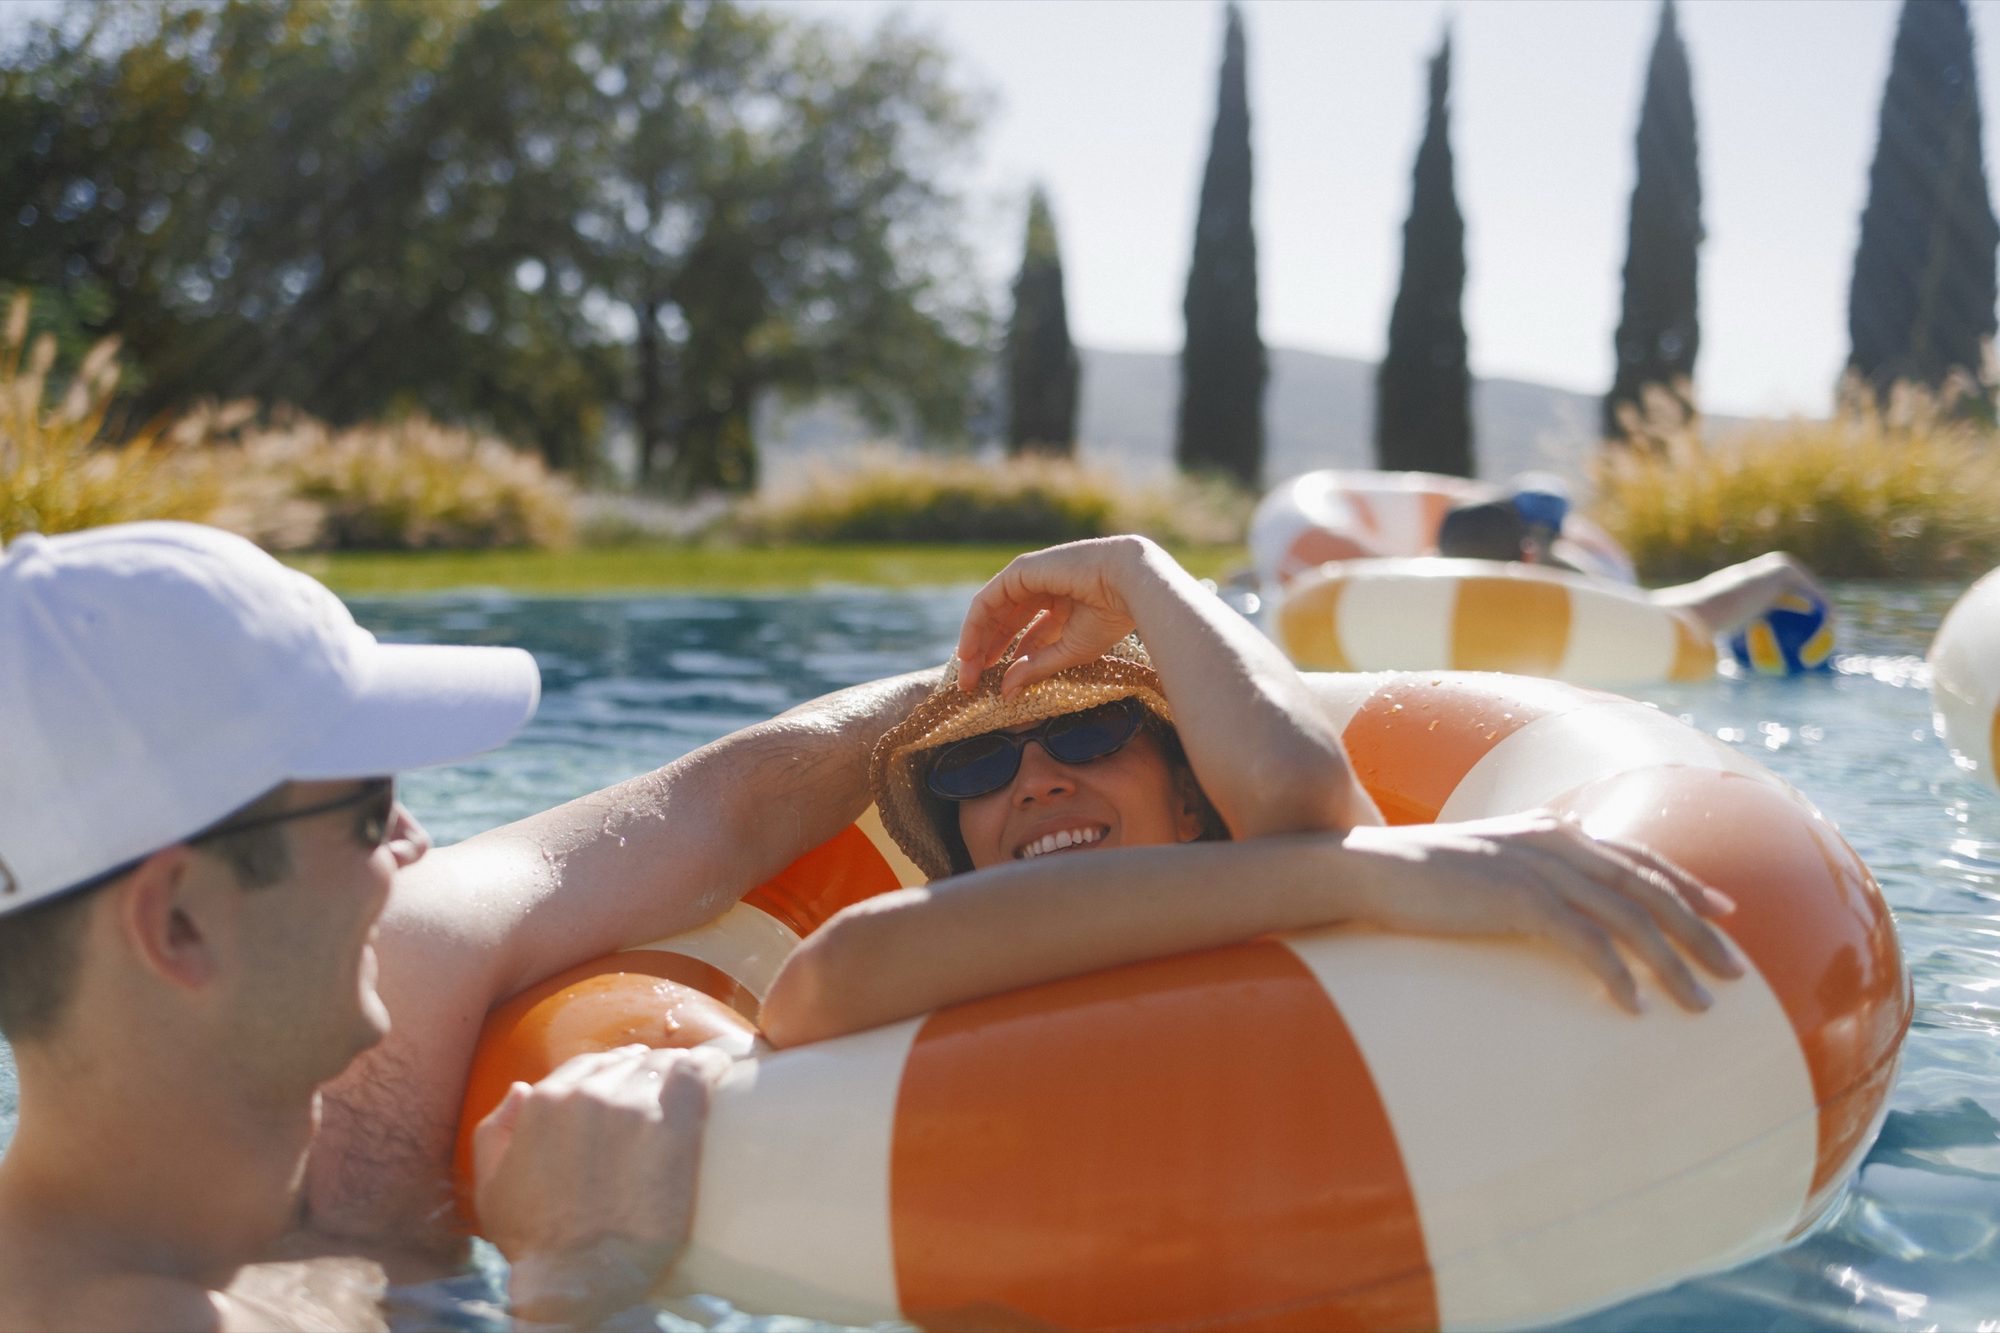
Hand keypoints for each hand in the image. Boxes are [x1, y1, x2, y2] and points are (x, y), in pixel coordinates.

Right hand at [473, 1044, 729, 1324]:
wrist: (581, 1280)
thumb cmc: (537, 1245)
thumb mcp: (493, 1191)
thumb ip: (494, 1134)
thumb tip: (521, 1089)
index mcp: (544, 1102)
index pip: (591, 1067)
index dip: (616, 1073)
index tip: (637, 1081)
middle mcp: (588, 1092)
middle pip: (631, 1064)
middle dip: (648, 1077)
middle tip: (669, 1098)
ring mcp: (632, 1105)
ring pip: (666, 1064)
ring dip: (679, 1075)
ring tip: (701, 1089)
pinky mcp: (674, 1123)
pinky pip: (700, 1070)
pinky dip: (712, 1067)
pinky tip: (720, 1073)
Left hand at [956, 536, 1167, 694]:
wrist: (1128, 584)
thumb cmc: (1109, 617)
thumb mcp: (1069, 651)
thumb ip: (1036, 668)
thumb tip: (1006, 691)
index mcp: (1061, 606)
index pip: (1025, 635)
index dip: (1009, 660)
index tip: (994, 688)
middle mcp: (1042, 590)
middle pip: (1004, 624)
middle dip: (986, 653)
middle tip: (971, 684)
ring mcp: (1030, 577)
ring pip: (992, 612)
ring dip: (976, 642)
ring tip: (967, 673)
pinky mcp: (1019, 571)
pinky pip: (987, 601)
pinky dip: (974, 626)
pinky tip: (969, 650)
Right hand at [1340, 813, 1742, 1012]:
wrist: (1369, 867)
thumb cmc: (1420, 874)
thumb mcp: (1487, 862)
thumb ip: (1528, 870)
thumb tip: (1555, 899)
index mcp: (1553, 831)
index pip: (1638, 857)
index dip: (1687, 884)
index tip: (1725, 913)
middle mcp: (1557, 843)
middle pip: (1649, 889)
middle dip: (1699, 932)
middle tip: (1736, 973)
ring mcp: (1539, 869)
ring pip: (1629, 918)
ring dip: (1670, 964)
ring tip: (1698, 1004)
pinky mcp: (1518, 899)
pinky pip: (1585, 941)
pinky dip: (1617, 974)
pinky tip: (1633, 1006)